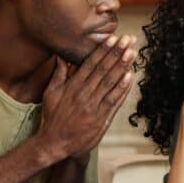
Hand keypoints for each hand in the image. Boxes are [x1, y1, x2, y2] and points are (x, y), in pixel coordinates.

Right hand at [37, 35, 135, 161]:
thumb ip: (59, 74)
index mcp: (72, 87)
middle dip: (116, 53)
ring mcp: (94, 107)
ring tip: (132, 53)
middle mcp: (84, 95)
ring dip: (122, 67)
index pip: (90, 64)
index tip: (113, 38)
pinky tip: (130, 77)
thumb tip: (62, 56)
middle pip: (103, 70)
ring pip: (110, 84)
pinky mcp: (101, 119)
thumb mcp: (51, 94)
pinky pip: (114, 101)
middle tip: (128, 40)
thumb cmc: (52, 118)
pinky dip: (122, 89)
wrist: (54, 144)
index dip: (103, 50)